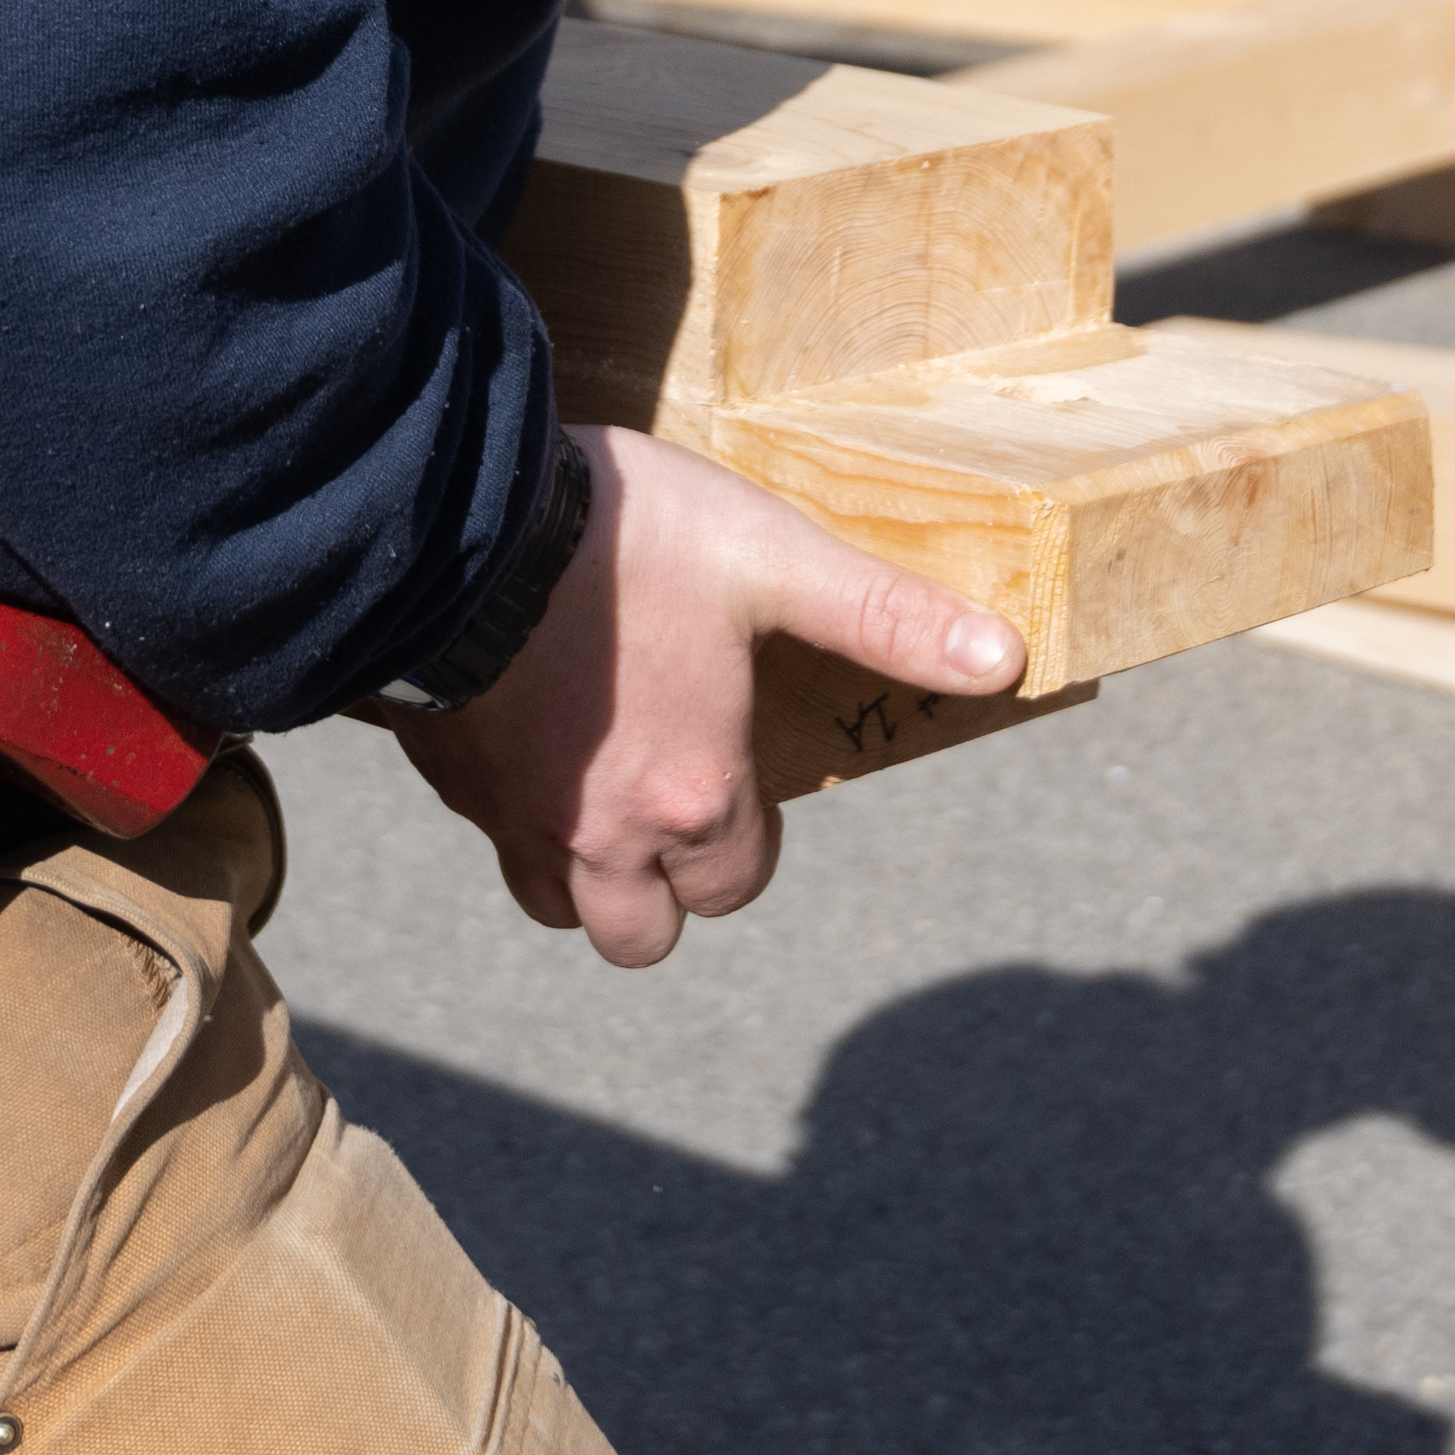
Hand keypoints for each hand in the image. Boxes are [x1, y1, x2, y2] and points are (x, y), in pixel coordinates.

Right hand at [390, 426, 1020, 970]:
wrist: (451, 517)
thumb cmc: (621, 539)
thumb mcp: (772, 558)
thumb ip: (885, 616)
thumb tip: (1005, 660)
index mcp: (691, 796)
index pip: (738, 885)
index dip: (749, 842)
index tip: (738, 772)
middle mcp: (601, 834)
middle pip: (641, 938)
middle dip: (665, 894)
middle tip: (671, 804)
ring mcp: (514, 816)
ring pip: (557, 905)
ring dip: (586, 873)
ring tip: (601, 784)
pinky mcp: (449, 781)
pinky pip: (491, 837)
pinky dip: (515, 814)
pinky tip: (528, 736)